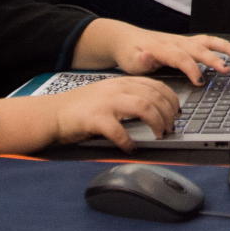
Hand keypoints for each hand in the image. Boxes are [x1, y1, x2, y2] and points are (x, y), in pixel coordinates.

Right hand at [41, 75, 185, 150]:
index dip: (172, 100)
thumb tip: (154, 110)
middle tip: (171, 128)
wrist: (52, 114)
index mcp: (122, 83)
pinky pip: (119, 131)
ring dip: (157, 123)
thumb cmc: (80, 108)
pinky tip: (131, 148)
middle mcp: (117, 89)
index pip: (156, 86)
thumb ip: (128, 98)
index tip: (178, 113)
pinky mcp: (96, 118)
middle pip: (155, 96)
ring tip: (159, 136)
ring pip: (144, 108)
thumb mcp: (108, 95)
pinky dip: (129, 141)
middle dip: (169, 114)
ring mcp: (107, 102)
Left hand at [74, 17, 229, 85]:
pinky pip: (205, 41)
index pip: (180, 57)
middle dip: (214, 59)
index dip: (191, 69)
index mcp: (162, 48)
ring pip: (205, 41)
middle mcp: (174, 42)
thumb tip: (148, 57)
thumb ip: (140, 61)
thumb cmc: (129, 53)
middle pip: (198, 48)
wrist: (125, 39)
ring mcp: (181, 41)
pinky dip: (220, 45)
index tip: (199, 81)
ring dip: (223, 47)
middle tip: (227, 69)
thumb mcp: (129, 61)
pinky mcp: (185, 42)